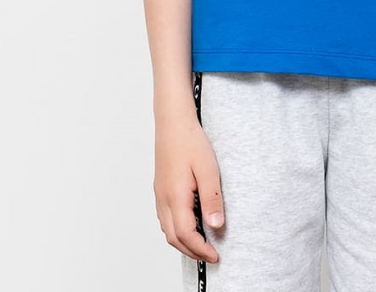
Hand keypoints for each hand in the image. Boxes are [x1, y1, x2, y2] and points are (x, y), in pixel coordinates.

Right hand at [154, 115, 225, 262]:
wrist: (173, 122)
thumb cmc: (190, 141)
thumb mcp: (208, 169)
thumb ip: (212, 199)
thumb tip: (216, 226)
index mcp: (175, 196)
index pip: (186, 235)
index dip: (201, 249)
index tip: (215, 254)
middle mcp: (164, 199)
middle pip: (174, 238)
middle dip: (192, 251)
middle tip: (210, 254)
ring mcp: (159, 194)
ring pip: (167, 230)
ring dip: (183, 242)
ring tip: (202, 243)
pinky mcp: (160, 188)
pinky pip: (165, 218)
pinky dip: (177, 229)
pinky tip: (190, 223)